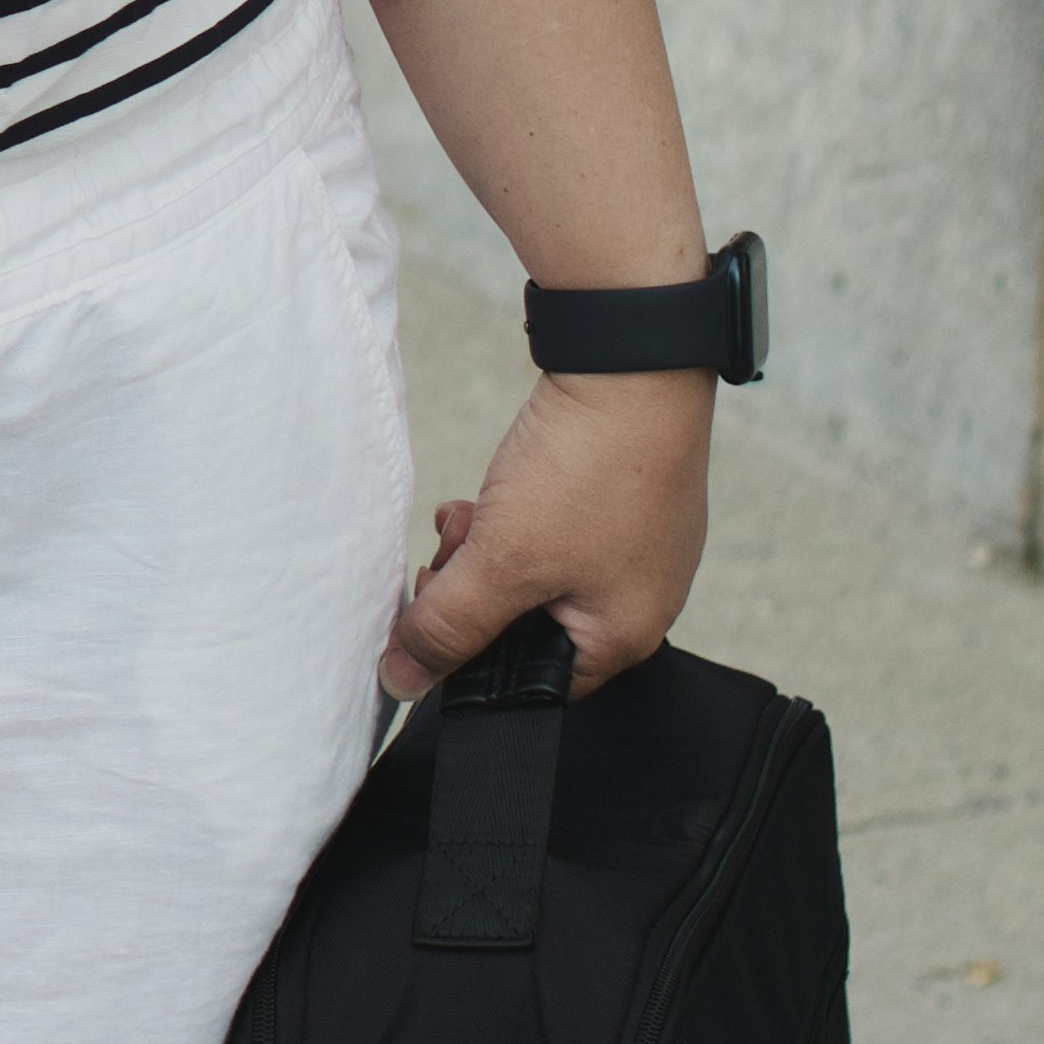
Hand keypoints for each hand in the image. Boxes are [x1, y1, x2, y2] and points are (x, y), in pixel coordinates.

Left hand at [381, 366, 713, 700]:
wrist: (632, 359)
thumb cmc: (588, 469)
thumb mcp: (502, 561)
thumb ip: (447, 628)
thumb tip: (401, 681)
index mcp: (625, 636)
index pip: (530, 684)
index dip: (469, 655)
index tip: (432, 617)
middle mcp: (642, 597)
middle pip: (527, 624)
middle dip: (473, 590)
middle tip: (449, 555)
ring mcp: (638, 544)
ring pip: (534, 570)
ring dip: (484, 547)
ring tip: (466, 515)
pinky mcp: (625, 497)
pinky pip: (555, 526)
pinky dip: (513, 512)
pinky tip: (488, 491)